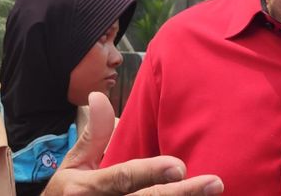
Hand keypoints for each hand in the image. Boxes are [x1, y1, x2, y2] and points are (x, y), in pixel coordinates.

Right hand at [42, 92, 223, 195]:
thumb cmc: (67, 195)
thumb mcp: (73, 166)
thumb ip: (93, 135)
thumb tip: (99, 95)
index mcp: (87, 188)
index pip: (124, 178)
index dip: (152, 172)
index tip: (180, 166)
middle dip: (182, 194)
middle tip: (214, 183)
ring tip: (213, 194)